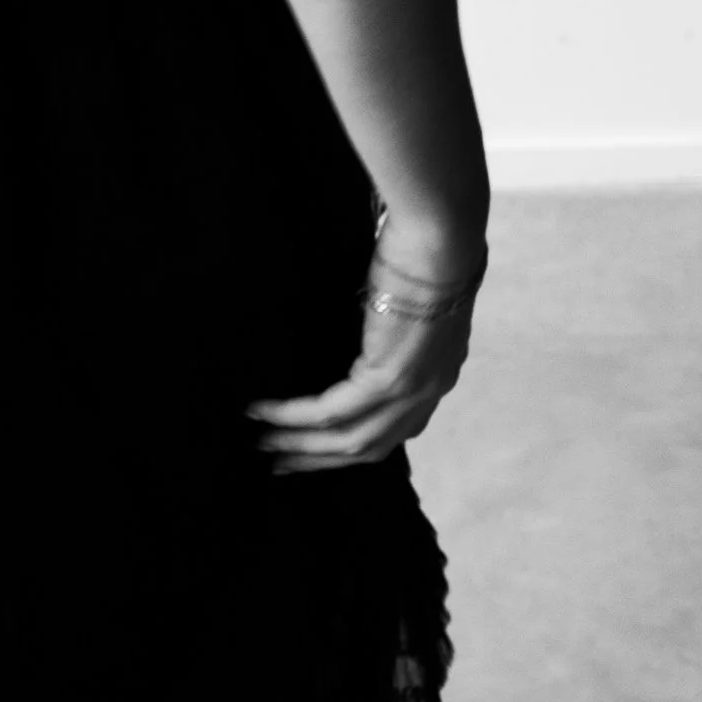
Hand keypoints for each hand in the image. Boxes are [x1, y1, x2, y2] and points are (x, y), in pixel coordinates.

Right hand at [246, 242, 483, 471]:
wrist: (440, 237)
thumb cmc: (425, 248)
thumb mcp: (409, 299)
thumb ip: (388, 325)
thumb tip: (354, 322)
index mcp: (438, 373)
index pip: (395, 428)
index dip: (353, 445)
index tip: (317, 451)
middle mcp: (430, 391)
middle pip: (370, 446)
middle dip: (319, 460)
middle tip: (277, 464)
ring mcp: (412, 390)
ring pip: (350, 441)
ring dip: (300, 447)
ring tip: (261, 444)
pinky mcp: (388, 378)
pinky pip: (332, 411)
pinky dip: (292, 415)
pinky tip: (263, 412)